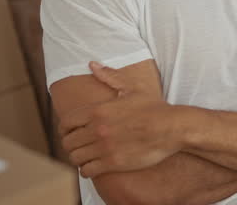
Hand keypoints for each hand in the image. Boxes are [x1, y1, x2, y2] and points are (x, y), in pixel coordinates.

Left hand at [59, 62, 181, 177]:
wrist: (172, 127)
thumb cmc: (154, 108)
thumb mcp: (132, 88)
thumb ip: (109, 76)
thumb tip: (92, 64)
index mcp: (98, 110)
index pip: (65, 123)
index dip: (64, 129)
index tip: (71, 132)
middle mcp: (97, 129)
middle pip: (67, 142)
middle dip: (71, 145)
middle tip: (80, 146)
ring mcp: (104, 147)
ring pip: (75, 158)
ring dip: (78, 158)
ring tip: (86, 156)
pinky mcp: (113, 163)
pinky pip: (87, 171)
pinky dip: (87, 170)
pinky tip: (94, 166)